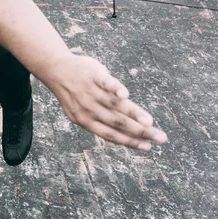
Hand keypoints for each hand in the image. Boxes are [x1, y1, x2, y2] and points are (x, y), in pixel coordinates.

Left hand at [46, 54, 167, 149]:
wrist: (56, 70)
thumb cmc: (75, 94)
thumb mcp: (81, 113)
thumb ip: (100, 123)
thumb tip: (117, 140)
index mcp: (86, 121)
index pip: (110, 134)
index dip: (129, 141)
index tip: (148, 148)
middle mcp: (89, 109)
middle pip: (118, 122)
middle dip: (141, 132)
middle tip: (161, 138)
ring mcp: (92, 92)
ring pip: (115, 105)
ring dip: (133, 114)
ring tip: (150, 122)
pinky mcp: (94, 75)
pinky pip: (106, 83)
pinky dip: (115, 89)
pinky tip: (125, 95)